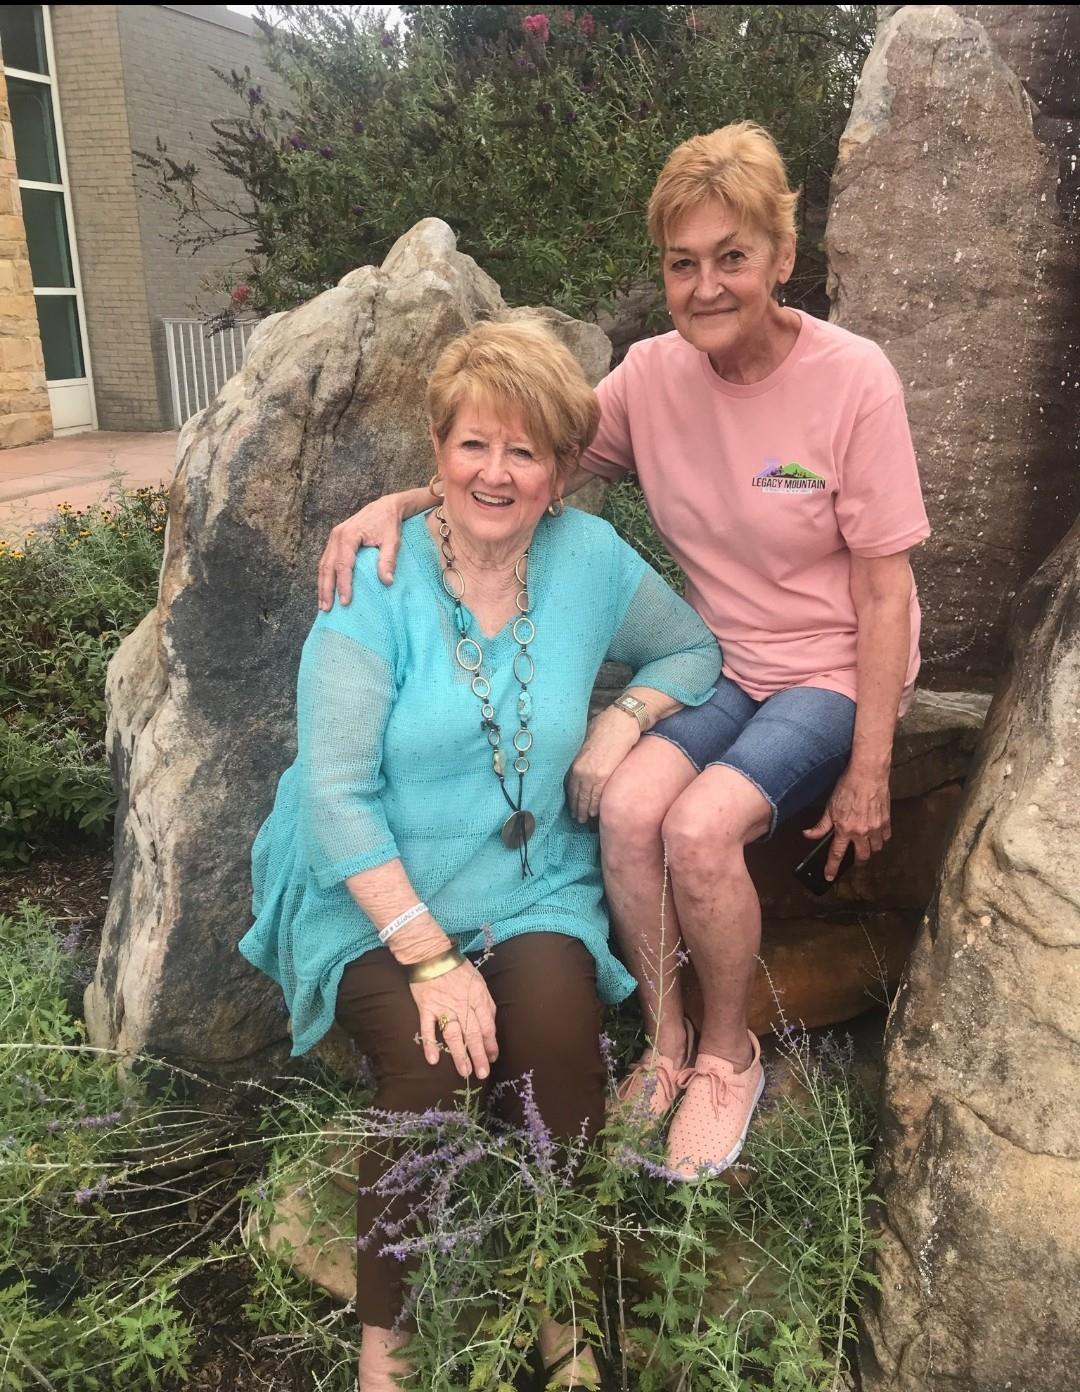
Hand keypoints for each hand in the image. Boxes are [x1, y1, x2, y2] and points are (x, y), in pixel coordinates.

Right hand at [317, 494, 407, 608]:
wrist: (385, 506)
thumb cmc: (389, 523)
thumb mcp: (392, 540)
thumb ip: (388, 560)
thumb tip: (387, 581)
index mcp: (349, 535)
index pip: (343, 565)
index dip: (343, 585)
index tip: (346, 601)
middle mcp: (337, 536)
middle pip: (327, 567)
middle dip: (326, 589)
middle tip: (327, 609)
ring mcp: (333, 538)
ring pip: (323, 565)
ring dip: (322, 585)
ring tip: (323, 604)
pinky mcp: (335, 541)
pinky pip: (326, 561)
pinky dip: (325, 577)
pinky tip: (325, 590)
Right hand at [410, 960, 497, 1079]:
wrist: (431, 954)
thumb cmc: (457, 968)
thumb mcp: (479, 982)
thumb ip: (486, 1003)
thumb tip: (491, 1025)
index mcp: (477, 997)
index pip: (487, 1025)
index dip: (491, 1043)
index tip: (493, 1057)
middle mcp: (462, 1005)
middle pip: (473, 1034)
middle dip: (479, 1055)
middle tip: (483, 1074)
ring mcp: (443, 1007)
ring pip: (454, 1035)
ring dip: (459, 1055)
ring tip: (464, 1072)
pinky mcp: (426, 1008)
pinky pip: (428, 1029)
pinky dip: (430, 1044)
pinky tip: (433, 1060)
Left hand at [566, 708, 640, 822]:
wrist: (622, 721)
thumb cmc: (607, 726)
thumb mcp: (588, 740)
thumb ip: (584, 755)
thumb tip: (583, 761)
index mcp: (575, 761)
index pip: (570, 785)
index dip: (571, 798)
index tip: (572, 806)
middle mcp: (580, 769)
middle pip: (576, 794)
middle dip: (576, 808)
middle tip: (577, 819)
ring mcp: (590, 773)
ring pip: (585, 798)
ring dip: (584, 810)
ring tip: (585, 819)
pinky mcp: (603, 775)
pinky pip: (597, 795)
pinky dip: (595, 806)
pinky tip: (595, 813)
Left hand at [803, 763, 891, 879]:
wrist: (867, 775)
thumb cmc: (848, 787)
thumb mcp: (830, 807)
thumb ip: (821, 825)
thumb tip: (809, 834)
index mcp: (844, 829)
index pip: (836, 854)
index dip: (831, 868)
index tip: (829, 877)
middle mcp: (861, 832)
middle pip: (862, 856)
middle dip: (858, 862)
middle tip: (855, 861)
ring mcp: (875, 828)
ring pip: (876, 849)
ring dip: (871, 850)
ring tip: (866, 846)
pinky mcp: (886, 821)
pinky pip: (886, 837)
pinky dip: (882, 838)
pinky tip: (877, 835)